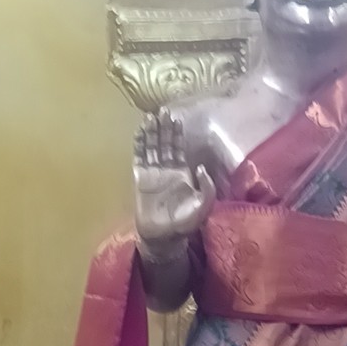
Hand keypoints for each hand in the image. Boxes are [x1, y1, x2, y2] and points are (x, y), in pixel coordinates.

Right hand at [134, 109, 214, 259]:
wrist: (164, 235)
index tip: (176, 117)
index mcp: (182, 173)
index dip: (177, 133)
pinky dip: (139, 144)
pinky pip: (139, 157)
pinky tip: (140, 132)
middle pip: (165, 143)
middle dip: (164, 127)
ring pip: (152, 147)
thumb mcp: (203, 206)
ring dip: (151, 132)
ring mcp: (153, 173)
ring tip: (150, 116)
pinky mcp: (140, 178)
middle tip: (163, 110)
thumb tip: (201, 166)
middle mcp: (167, 169)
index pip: (179, 148)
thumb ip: (207, 187)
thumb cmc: (185, 223)